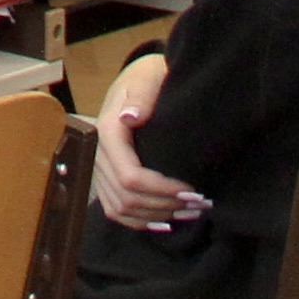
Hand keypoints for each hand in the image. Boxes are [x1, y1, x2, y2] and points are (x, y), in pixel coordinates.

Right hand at [90, 58, 205, 232]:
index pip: (130, 176)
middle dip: (165, 205)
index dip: (162, 190)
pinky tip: (164, 221)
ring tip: (189, 212)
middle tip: (199, 204)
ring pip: (122, 209)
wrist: (138, 80)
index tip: (192, 190)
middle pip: (127, 197)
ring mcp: (100, 168)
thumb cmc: (148, 77)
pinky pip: (116, 210)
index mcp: (108, 130)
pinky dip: (139, 221)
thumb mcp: (148, 78)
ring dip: (156, 216)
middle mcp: (99, 153)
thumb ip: (141, 96)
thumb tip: (131, 118)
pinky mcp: (105, 178)